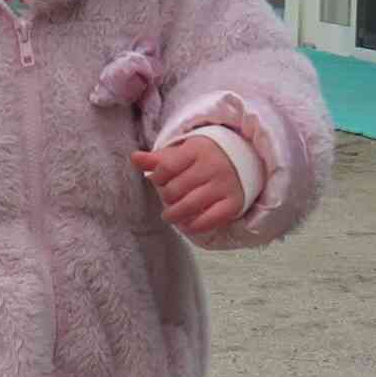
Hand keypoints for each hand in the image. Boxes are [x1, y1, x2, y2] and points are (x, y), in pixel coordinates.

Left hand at [130, 138, 247, 237]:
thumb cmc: (202, 159)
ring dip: (174, 215)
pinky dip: (193, 226)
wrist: (241, 160)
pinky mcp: (233, 202)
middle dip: (166, 197)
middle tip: (167, 199)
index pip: (167, 168)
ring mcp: (225, 185)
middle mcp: (213, 166)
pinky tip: (185, 225)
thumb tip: (134, 158)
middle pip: (176, 189)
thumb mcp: (180, 153)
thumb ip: (156, 159)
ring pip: (189, 205)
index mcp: (198, 150)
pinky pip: (209, 220)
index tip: (158, 181)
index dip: (157, 178)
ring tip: (169, 216)